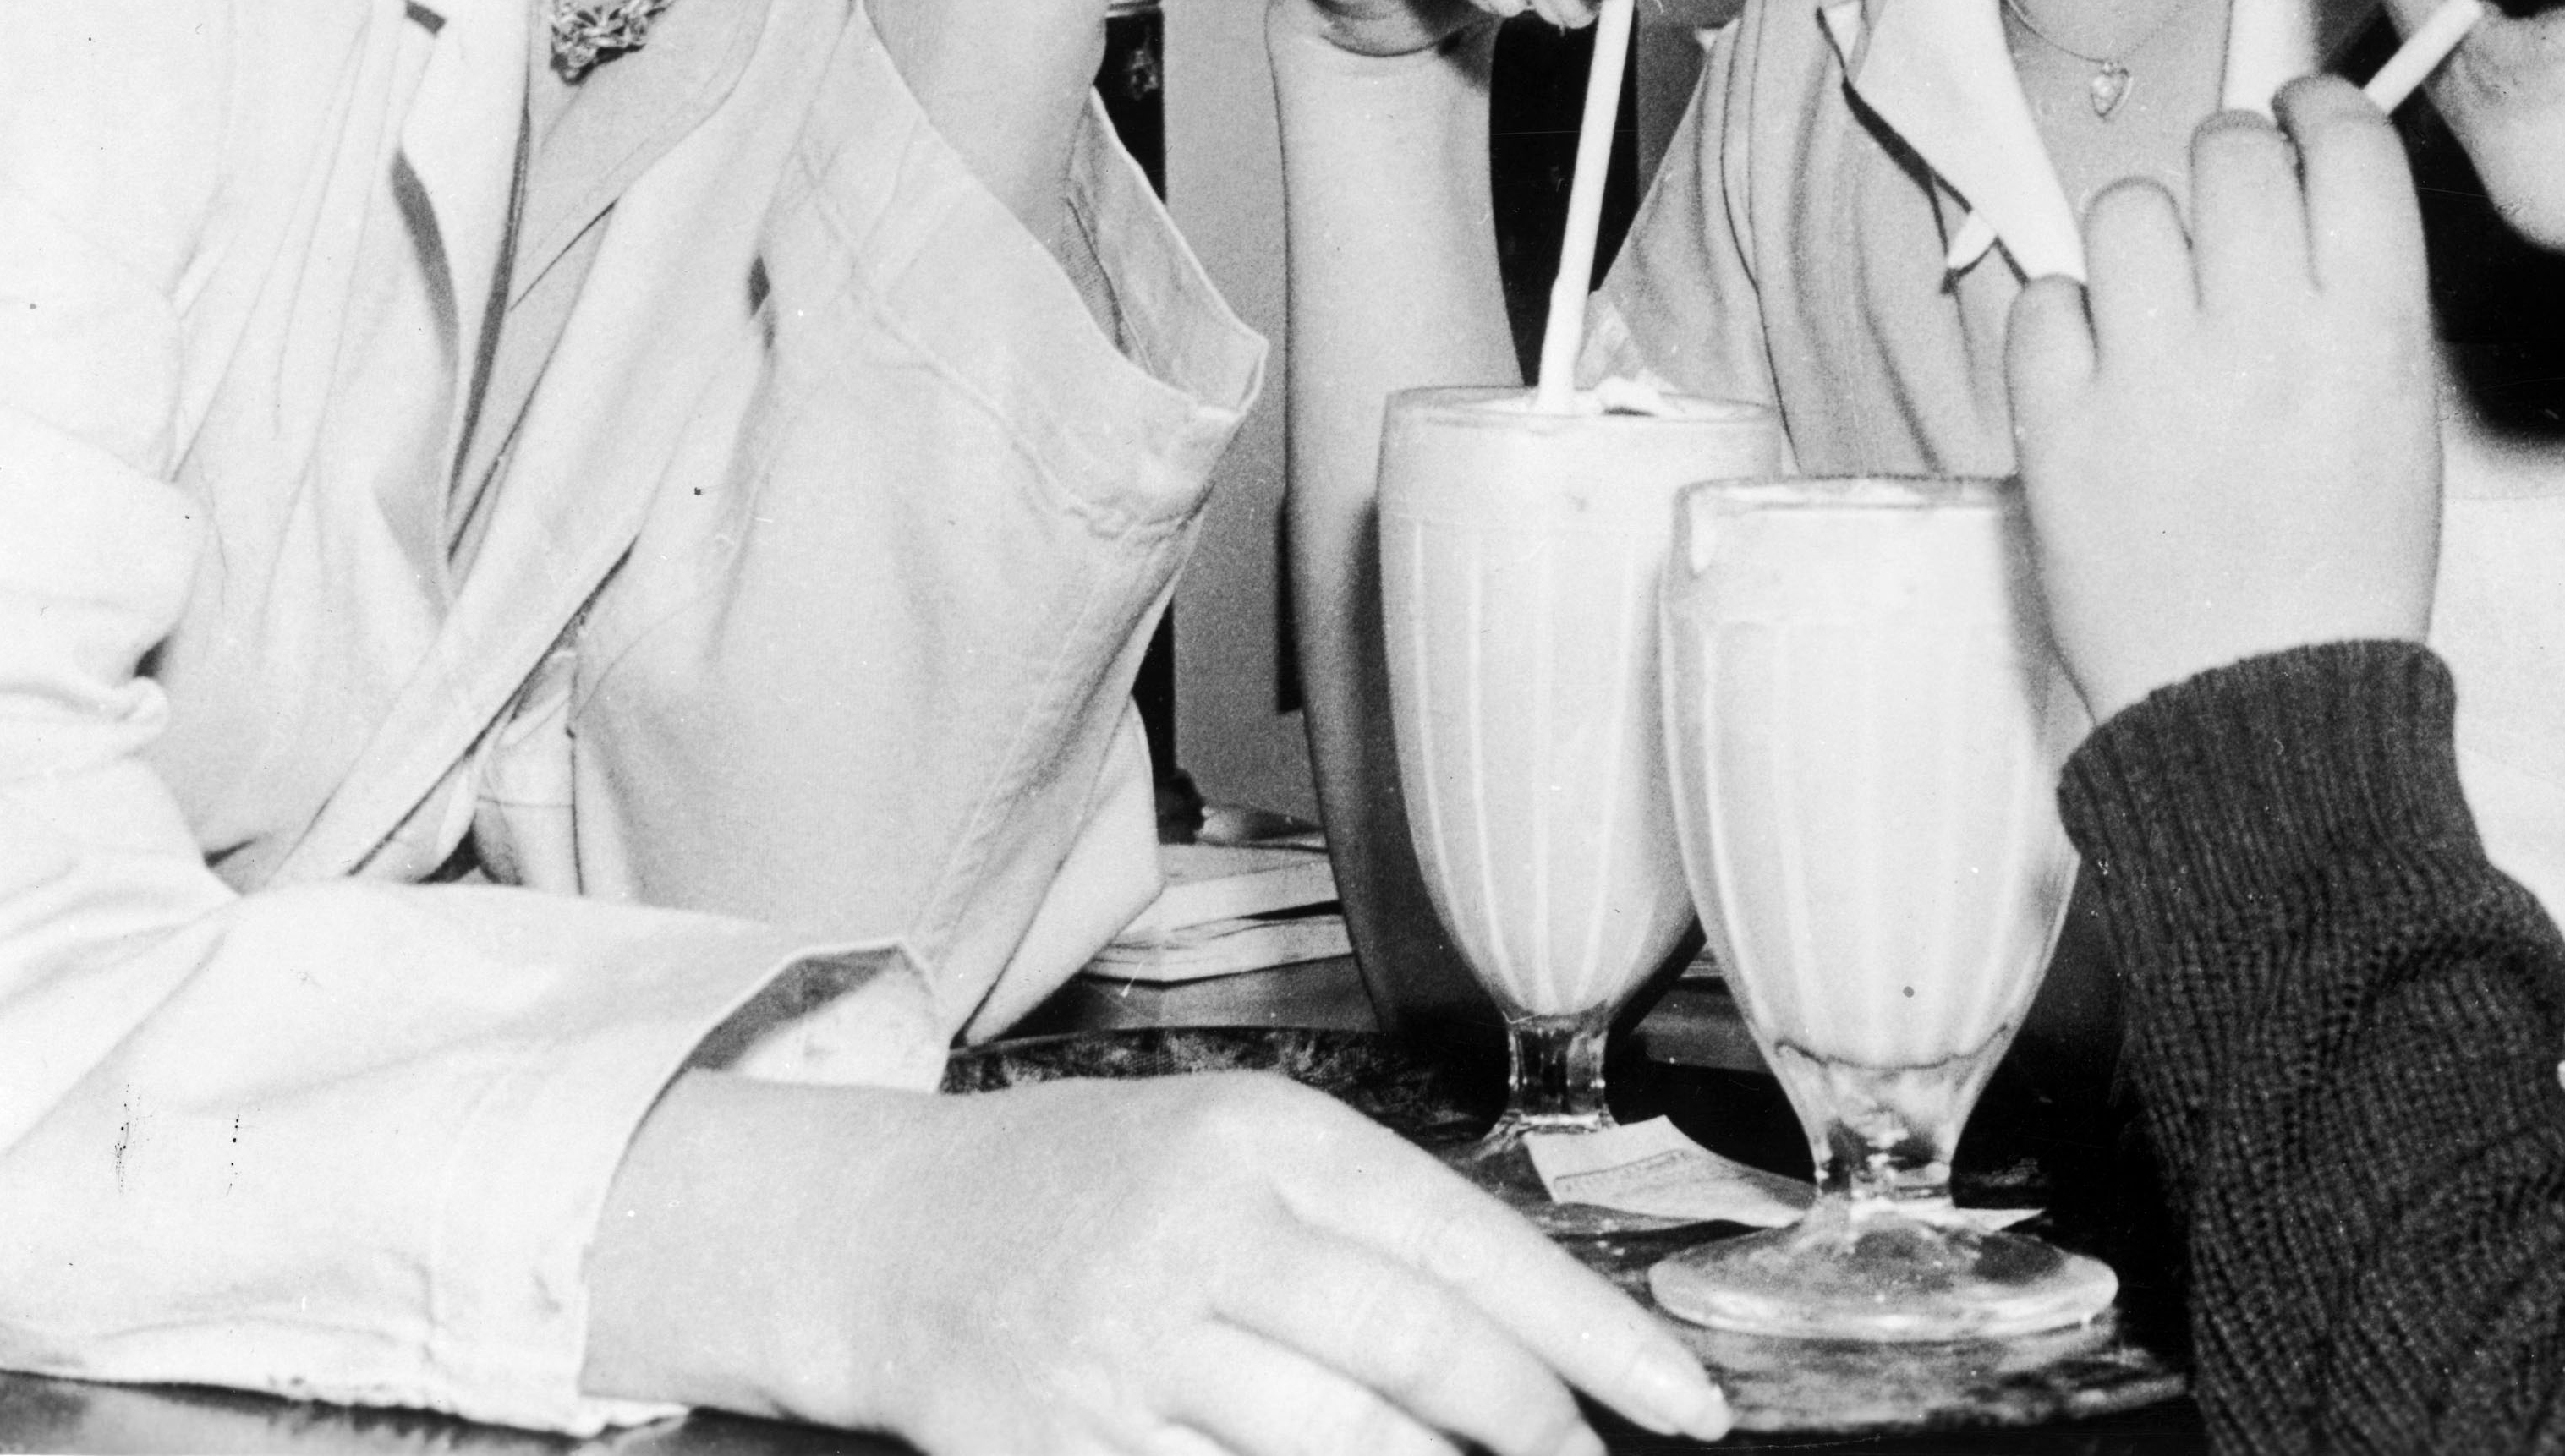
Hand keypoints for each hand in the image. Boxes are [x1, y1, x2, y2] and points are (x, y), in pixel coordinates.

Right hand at [591, 1067, 1727, 1455]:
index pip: (1469, 1244)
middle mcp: (1205, 1227)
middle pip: (1419, 1352)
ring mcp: (1132, 1342)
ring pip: (1338, 1447)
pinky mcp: (1069, 1442)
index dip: (1593, 1336)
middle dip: (1532, 1430)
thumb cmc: (1092, 1188)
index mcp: (1267, 1138)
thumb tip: (1528, 1348)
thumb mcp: (1236, 1154)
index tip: (1684, 1406)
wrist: (880, 1231)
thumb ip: (1368, 1236)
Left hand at [2003, 78, 2444, 723]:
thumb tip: (2303, 187)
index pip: (2344, 142)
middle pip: (2228, 150)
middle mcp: (2265, 330)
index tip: (2294, 119)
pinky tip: (2096, 379)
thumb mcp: (2398, 424)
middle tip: (2219, 225)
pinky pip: (2043, 300)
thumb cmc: (2339, 580)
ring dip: (2138, 243)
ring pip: (2124, 208)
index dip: (2314, 110)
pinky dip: (2063, 328)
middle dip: (2225, 167)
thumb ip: (2353, 298)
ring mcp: (2153, 372)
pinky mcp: (2058, 420)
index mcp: (2372, 330)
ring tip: (2152, 313)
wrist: (2259, 715)